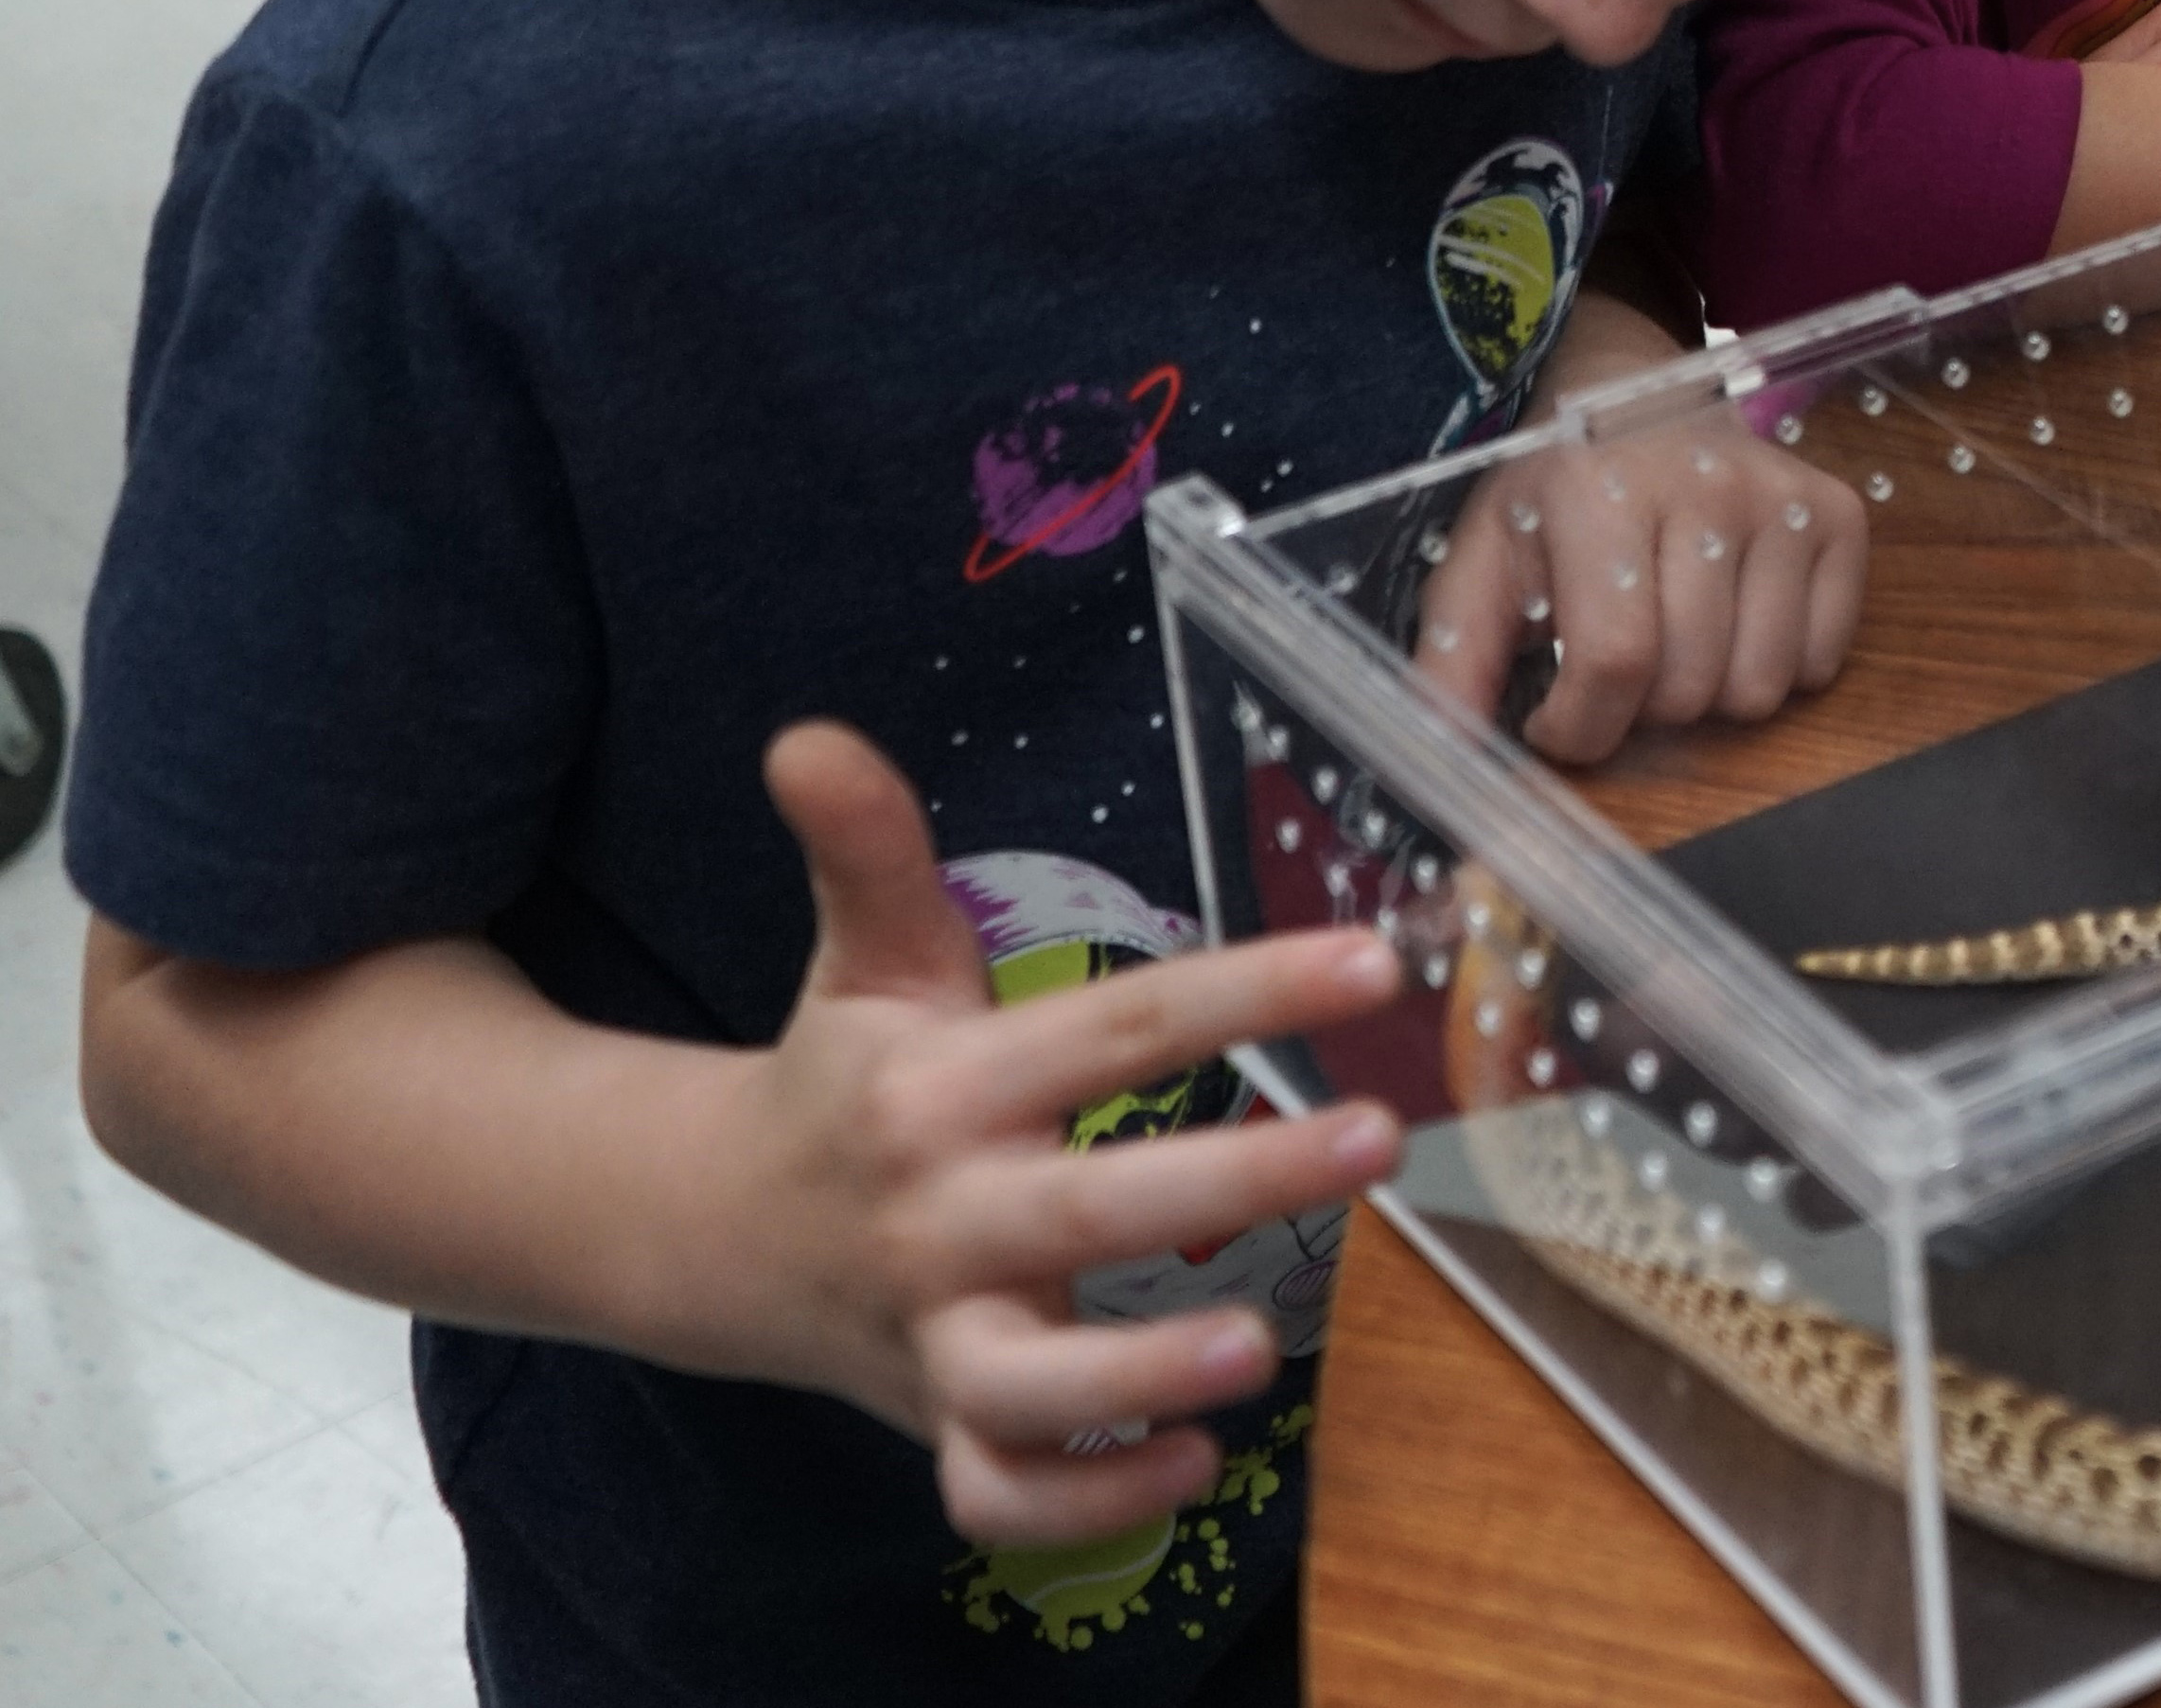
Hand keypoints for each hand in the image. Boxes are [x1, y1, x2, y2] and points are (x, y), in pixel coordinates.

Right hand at [731, 724, 1405, 1545]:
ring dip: (1135, 1378)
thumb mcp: (864, 962)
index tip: (1376, 961)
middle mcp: (939, 1219)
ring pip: (1027, 1389)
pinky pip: (1000, 1494)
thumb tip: (810, 733)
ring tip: (1258, 1348)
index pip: (1115, 1029)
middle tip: (1376, 1140)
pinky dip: (1087, 1504)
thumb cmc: (840, 1083)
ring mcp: (934, 1337)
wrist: (706, 1236)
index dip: (1245, 991)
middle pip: (1089, 1210)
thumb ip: (867, 852)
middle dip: (1234, 1181)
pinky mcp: (937, 1427)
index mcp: (944, 1091)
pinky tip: (1194, 1467)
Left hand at [1417, 407, 1868, 765]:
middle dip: (1639, 713)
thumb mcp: (1486, 558)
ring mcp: (1781, 501)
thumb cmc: (1558, 492)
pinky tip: (1736, 622)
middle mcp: (1703, 487)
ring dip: (1710, 697)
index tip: (1556, 721)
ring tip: (1676, 643)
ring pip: (1760, 689)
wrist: (1645, 399)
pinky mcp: (1837, 516)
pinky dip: (1777, 668)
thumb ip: (1456, 656)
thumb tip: (1446, 755)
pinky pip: (1822, 662)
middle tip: (1616, 667)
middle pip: (1689, 687)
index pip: (1614, 660)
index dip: (1581, 726)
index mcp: (1598, 492)